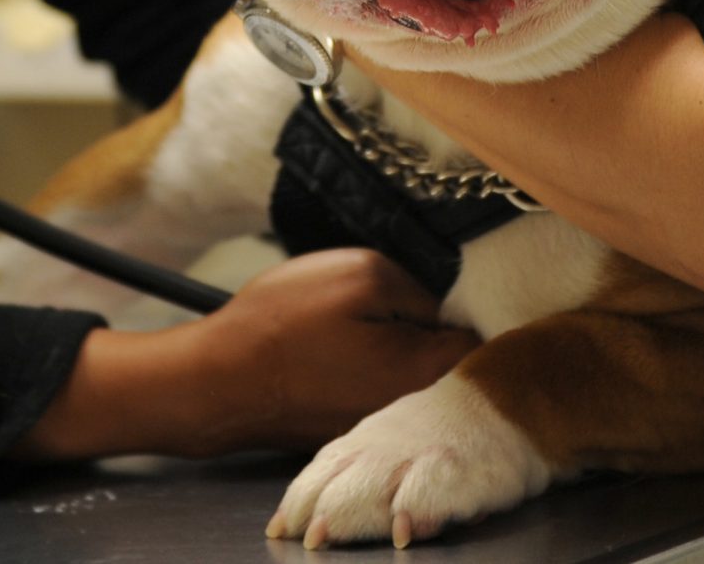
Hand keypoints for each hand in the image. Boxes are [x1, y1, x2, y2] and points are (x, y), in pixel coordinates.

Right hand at [190, 249, 480, 455]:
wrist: (218, 382)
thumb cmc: (283, 325)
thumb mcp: (361, 274)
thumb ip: (420, 290)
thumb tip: (446, 308)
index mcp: (425, 372)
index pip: (484, 342)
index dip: (473, 309)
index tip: (456, 292)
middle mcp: (412, 413)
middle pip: (453, 367)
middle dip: (439, 334)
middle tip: (407, 306)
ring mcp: (380, 428)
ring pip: (415, 381)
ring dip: (404, 354)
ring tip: (365, 329)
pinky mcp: (351, 430)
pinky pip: (381, 395)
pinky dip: (371, 374)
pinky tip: (341, 354)